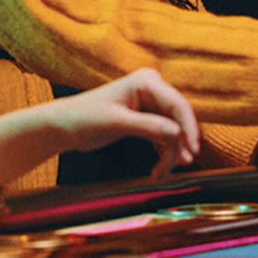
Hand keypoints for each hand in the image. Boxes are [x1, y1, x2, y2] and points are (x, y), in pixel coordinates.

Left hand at [48, 69, 199, 177]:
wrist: (64, 126)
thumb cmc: (84, 118)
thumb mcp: (116, 123)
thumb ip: (147, 126)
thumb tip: (177, 134)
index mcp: (146, 82)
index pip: (177, 104)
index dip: (188, 128)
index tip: (192, 151)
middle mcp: (152, 88)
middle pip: (178, 119)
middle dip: (179, 144)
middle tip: (178, 167)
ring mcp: (150, 103)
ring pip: (173, 131)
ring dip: (170, 154)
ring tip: (160, 175)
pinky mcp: (147, 117)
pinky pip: (164, 136)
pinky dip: (163, 154)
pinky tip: (158, 172)